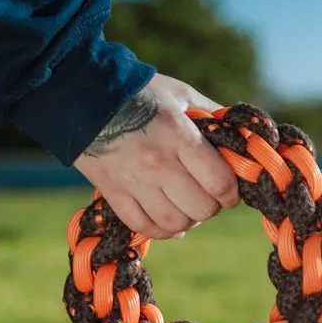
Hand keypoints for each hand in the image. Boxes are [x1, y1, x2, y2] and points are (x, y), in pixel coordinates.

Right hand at [73, 74, 239, 239]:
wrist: (78, 94)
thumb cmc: (138, 93)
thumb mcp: (180, 95)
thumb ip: (212, 115)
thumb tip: (243, 135)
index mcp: (178, 135)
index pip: (220, 183)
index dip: (232, 193)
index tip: (229, 190)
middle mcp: (157, 162)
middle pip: (201, 208)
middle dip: (212, 206)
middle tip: (208, 195)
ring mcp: (133, 180)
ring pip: (175, 222)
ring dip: (188, 220)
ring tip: (187, 206)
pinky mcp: (112, 192)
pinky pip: (144, 227)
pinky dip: (162, 229)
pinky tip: (167, 218)